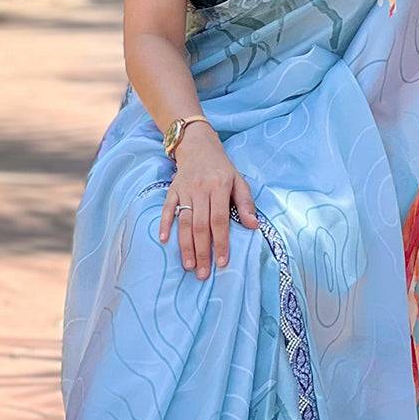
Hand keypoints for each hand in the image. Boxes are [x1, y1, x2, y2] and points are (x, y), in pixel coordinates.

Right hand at [158, 123, 258, 278]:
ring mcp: (185, 190)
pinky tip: (164, 240)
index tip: (222, 262)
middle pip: (201, 225)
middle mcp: (200, 190)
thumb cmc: (222, 168)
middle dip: (202, 251)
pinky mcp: (172, 190)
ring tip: (188, 266)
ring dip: (185, 245)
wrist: (198, 145)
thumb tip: (254, 226)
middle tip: (202, 273)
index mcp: (219, 188)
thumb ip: (246, 204)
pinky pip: (167, 208)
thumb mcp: (239, 181)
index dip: (222, 242)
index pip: (220, 220)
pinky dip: (165, 224)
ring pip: (184, 221)